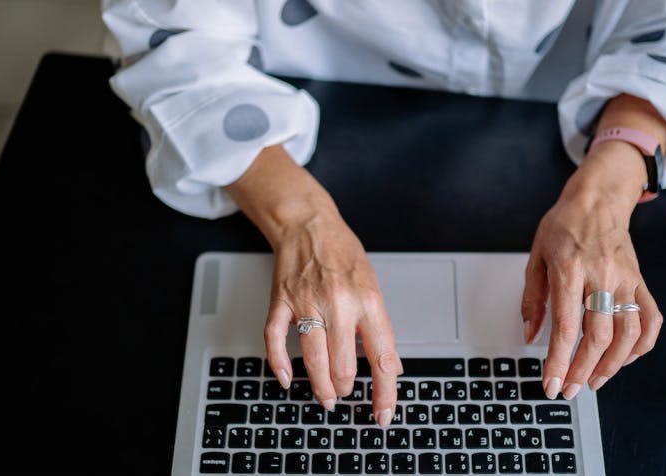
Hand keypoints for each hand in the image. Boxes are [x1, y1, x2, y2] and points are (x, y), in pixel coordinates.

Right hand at [225, 145, 402, 425]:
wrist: (308, 223)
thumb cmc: (342, 253)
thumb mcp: (373, 285)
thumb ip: (379, 326)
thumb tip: (389, 365)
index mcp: (368, 300)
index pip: (382, 356)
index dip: (384, 391)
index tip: (382, 413)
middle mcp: (340, 304)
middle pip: (344, 364)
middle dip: (345, 387)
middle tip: (345, 393)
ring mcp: (307, 303)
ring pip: (313, 359)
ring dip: (320, 385)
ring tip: (326, 396)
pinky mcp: (282, 301)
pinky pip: (276, 340)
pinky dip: (279, 364)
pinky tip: (287, 379)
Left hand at [521, 141, 663, 399]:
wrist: (598, 199)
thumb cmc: (564, 226)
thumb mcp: (536, 256)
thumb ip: (532, 298)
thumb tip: (530, 335)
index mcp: (569, 270)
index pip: (565, 327)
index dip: (558, 361)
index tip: (551, 384)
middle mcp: (601, 277)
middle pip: (597, 336)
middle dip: (582, 370)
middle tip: (570, 389)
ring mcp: (626, 280)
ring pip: (627, 334)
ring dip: (612, 366)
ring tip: (594, 380)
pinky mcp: (641, 281)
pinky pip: (650, 319)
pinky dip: (641, 345)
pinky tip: (626, 358)